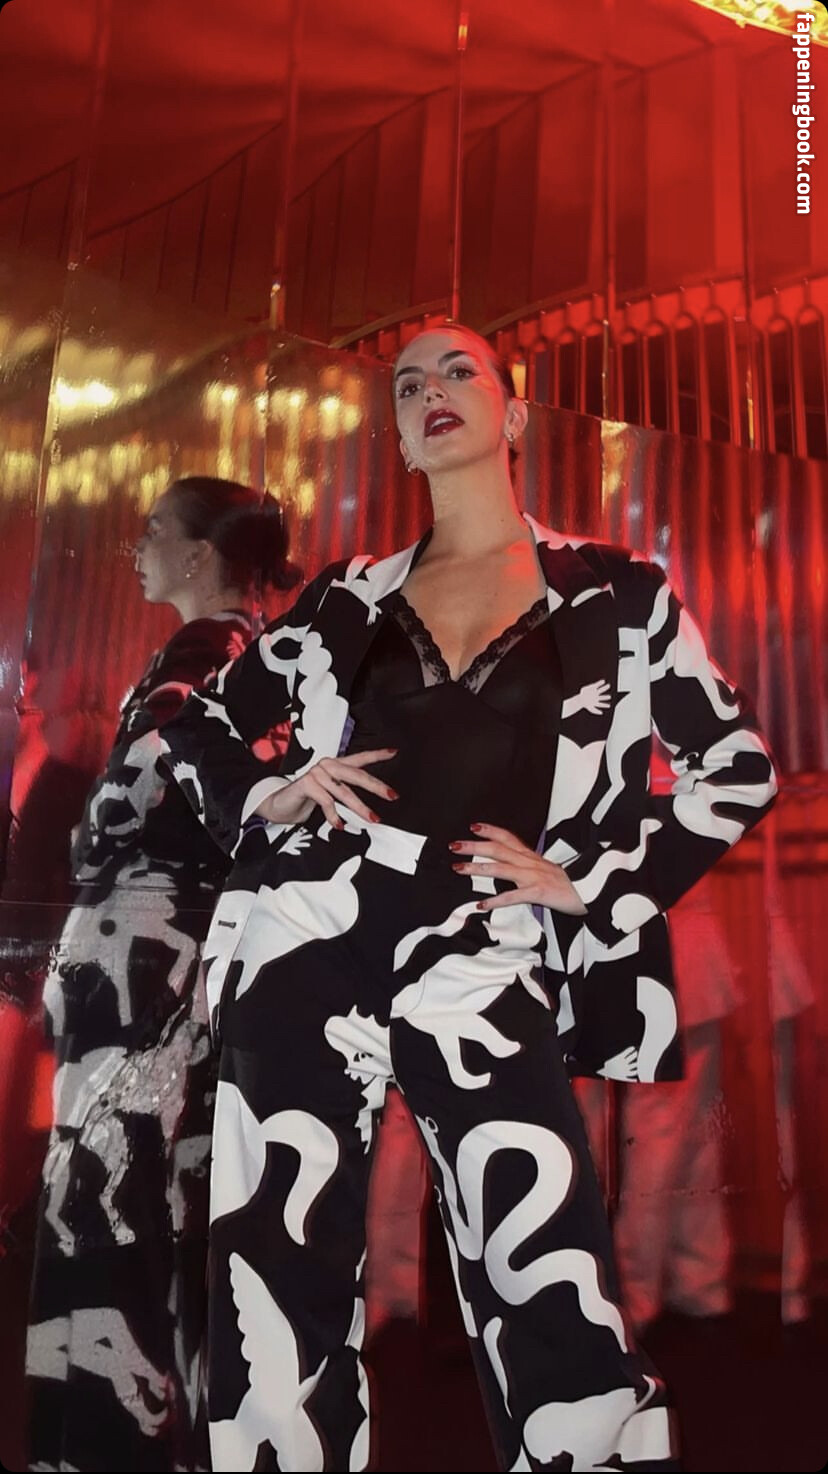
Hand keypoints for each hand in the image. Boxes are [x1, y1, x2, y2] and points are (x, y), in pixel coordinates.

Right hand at [255, 748, 398, 829]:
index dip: (377, 755)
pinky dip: (334, 815)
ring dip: (359, 807)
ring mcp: (317, 773)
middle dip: (376, 786)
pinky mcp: (306, 784)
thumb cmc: (308, 798)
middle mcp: (327, 765)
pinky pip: (326, 801)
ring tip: (371, 818)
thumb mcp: (331, 794)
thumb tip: (370, 808)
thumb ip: (346, 794)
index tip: (394, 752)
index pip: (359, 758)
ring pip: (343, 791)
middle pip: (356, 774)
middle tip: (391, 795)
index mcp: (336, 765)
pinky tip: (340, 825)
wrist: (281, 804)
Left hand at [449, 823, 587, 915]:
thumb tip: (511, 868)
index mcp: (532, 857)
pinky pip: (513, 896)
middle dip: (474, 846)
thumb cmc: (570, 884)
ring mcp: (534, 876)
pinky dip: (495, 900)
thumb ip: (528, 868)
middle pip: (497, 849)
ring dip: (477, 868)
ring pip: (500, 868)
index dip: (490, 830)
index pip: (508, 837)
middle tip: (454, 846)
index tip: (473, 826)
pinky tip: (481, 904)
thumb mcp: (547, 870)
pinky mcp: (538, 892)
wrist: (592, 893)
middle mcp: (530, 862)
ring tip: (458, 869)